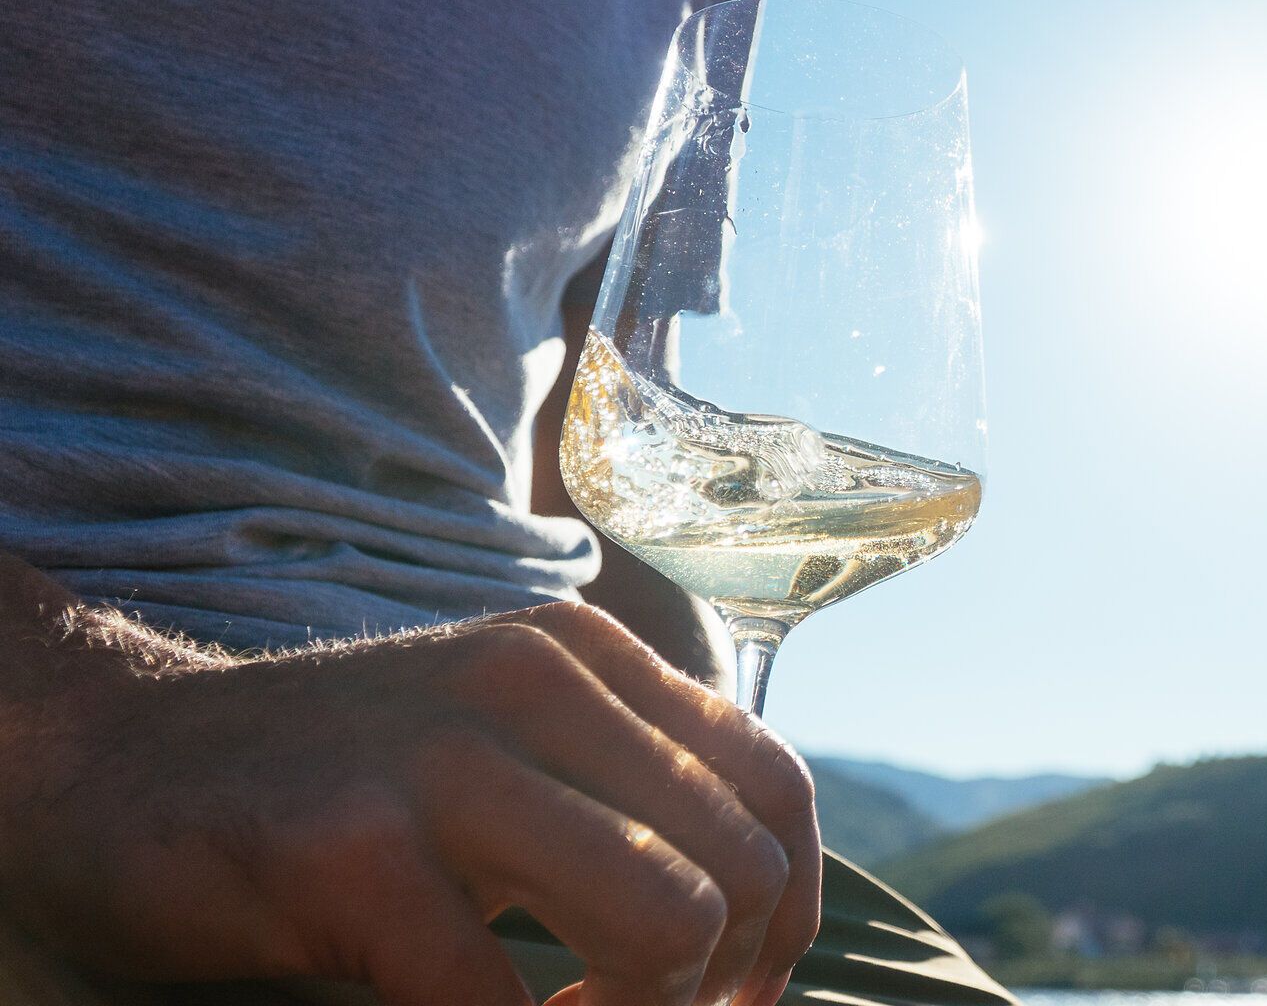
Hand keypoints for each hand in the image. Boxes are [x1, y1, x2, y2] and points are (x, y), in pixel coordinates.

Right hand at [0, 558, 819, 1005]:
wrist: (117, 766)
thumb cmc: (343, 786)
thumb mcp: (509, 752)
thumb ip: (624, 793)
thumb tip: (755, 922)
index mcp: (589, 658)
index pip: (776, 787)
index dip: (786, 919)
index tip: (736, 993)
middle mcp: (535, 681)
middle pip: (738, 865)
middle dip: (716, 986)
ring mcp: (444, 759)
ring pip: (664, 919)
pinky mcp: (352, 850)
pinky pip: (499, 1001)